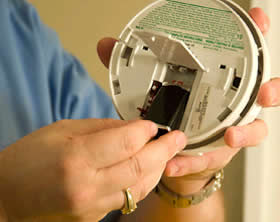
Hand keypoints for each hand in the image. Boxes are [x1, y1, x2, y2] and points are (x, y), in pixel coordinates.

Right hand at [0, 119, 186, 220]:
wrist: (8, 195)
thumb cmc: (29, 158)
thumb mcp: (63, 131)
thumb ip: (103, 128)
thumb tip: (134, 127)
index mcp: (76, 158)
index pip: (126, 142)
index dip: (144, 131)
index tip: (153, 125)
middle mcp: (87, 186)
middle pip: (140, 166)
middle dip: (164, 149)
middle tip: (178, 138)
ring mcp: (92, 206)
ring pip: (140, 186)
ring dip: (158, 167)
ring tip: (168, 151)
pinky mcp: (94, 217)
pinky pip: (128, 197)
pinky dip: (143, 181)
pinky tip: (148, 169)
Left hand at [97, 8, 271, 193]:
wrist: (176, 154)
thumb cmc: (169, 117)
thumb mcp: (153, 90)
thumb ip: (131, 69)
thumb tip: (106, 45)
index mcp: (218, 82)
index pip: (243, 56)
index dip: (257, 37)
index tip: (258, 20)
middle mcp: (231, 104)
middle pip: (261, 91)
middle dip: (268, 87)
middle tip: (264, 90)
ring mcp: (230, 129)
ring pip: (253, 128)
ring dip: (246, 131)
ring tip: (230, 136)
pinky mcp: (218, 153)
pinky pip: (216, 157)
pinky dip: (198, 160)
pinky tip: (178, 163)